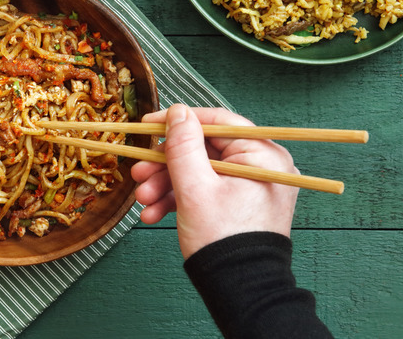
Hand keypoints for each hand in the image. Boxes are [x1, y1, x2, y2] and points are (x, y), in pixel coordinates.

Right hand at [131, 105, 298, 258]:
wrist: (239, 291)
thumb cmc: (224, 240)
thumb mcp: (194, 188)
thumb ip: (182, 146)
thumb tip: (176, 112)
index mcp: (263, 156)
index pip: (217, 122)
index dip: (178, 122)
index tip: (148, 124)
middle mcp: (263, 167)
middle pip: (204, 149)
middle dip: (166, 165)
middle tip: (139, 171)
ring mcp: (252, 187)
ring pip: (201, 172)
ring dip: (167, 185)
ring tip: (143, 200)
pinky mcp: (241, 204)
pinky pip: (208, 190)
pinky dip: (181, 199)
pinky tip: (155, 212)